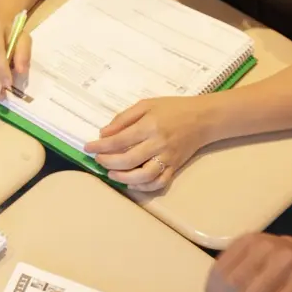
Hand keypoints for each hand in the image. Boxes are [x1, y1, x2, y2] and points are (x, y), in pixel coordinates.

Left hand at [84, 96, 216, 192]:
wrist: (204, 118)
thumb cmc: (173, 109)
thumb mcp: (146, 105)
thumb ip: (123, 118)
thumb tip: (103, 133)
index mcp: (150, 126)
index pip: (120, 140)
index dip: (101, 146)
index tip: (88, 147)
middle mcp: (159, 144)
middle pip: (128, 160)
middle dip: (108, 162)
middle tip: (98, 159)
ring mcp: (168, 158)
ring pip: (143, 176)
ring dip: (123, 178)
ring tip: (111, 173)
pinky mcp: (175, 167)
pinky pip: (159, 183)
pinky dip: (143, 186)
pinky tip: (131, 182)